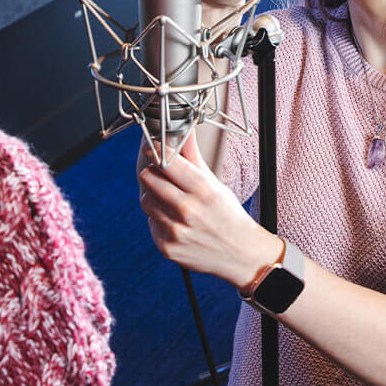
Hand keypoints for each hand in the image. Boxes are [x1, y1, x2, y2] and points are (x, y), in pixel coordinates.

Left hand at [137, 132, 280, 288]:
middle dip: (153, 173)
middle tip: (163, 175)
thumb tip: (185, 131)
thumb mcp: (214, 182)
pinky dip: (158, 219)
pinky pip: (150, 222)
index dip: (154, 149)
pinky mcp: (167, 247)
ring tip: (171, 200)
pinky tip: (175, 220)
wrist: (240, 254)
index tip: (149, 145)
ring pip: (145, 199)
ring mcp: (175, 230)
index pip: (165, 160)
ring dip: (153, 196)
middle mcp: (187, 209)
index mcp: (201, 188)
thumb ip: (193, 156)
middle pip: (148, 177)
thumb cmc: (228, 214)